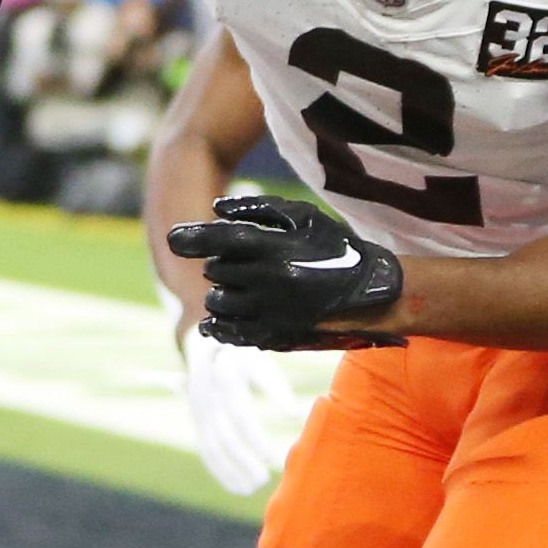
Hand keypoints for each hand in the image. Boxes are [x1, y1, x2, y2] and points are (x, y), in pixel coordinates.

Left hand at [163, 194, 407, 350]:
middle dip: (220, 264)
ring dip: (220, 292)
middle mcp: (270, 282)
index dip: (192, 238)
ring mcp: (271, 313)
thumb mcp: (305, 217)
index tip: (174, 239)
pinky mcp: (274, 337)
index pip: (219, 240)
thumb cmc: (336, 248)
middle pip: (216, 271)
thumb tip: (215, 209)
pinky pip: (228, 332)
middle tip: (238, 262)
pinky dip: (218, 323)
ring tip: (241, 286)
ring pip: (217, 303)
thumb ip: (259, 209)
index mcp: (276, 249)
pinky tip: (217, 317)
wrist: (373, 293)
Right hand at [180, 323, 294, 492]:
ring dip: (235, 470)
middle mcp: (209, 397)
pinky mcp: (199, 426)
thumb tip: (293, 414)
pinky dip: (223, 474)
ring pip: (215, 447)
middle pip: (226, 433)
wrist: (204, 346)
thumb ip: (275, 386)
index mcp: (225, 377)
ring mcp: (200, 413)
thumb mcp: (258, 360)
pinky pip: (208, 453)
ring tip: (257, 487)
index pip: (239, 409)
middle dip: (245, 456)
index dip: (253, 433)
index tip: (271, 453)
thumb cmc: (243, 356)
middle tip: (265, 477)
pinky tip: (241, 489)